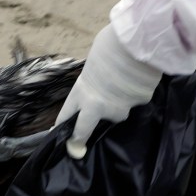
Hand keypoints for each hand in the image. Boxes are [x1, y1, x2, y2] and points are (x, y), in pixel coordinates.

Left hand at [57, 25, 163, 158]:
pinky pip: (135, 102)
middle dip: (80, 138)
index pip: (65, 115)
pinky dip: (135, 96)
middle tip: (77, 148)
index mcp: (81, 93)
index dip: (60, 126)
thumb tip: (97, 89)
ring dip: (117, 105)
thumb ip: (90, 83)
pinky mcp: (138, 105)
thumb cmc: (109, 50)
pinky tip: (136, 83)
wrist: (134, 47)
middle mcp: (97, 107)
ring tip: (122, 88)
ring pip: (116, 113)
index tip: (57, 134)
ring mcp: (119, 109)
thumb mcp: (91, 67)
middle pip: (84, 129)